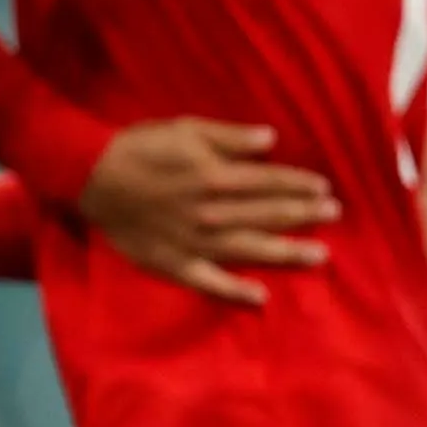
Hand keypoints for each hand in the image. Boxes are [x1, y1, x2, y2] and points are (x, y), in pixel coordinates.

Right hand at [81, 120, 339, 305]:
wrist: (91, 176)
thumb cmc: (141, 148)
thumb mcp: (186, 129)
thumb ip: (229, 137)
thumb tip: (271, 139)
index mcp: (215, 177)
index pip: (269, 182)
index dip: (300, 185)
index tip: (326, 189)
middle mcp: (211, 212)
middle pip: (266, 215)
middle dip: (304, 215)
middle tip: (335, 216)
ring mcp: (194, 241)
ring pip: (249, 249)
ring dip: (286, 252)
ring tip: (320, 256)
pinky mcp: (173, 263)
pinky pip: (209, 282)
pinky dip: (235, 291)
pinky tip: (262, 298)